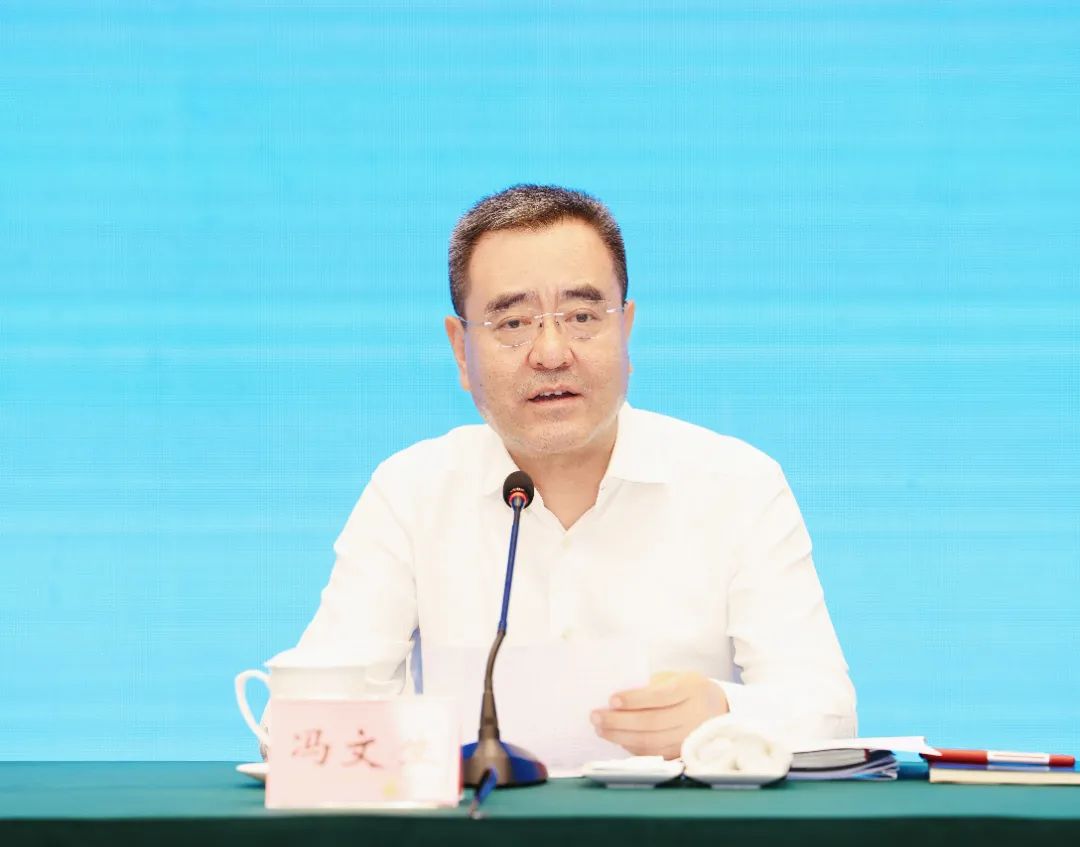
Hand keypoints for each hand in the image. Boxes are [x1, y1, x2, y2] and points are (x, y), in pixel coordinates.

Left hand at [590, 671, 728, 759]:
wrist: (718, 708)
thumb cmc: (687, 689)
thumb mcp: (675, 678)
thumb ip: (651, 685)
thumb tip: (615, 697)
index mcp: (690, 689)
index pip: (660, 696)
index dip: (635, 699)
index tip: (611, 699)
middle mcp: (693, 714)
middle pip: (652, 722)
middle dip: (620, 721)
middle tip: (595, 716)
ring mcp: (689, 736)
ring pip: (651, 741)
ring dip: (621, 736)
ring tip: (600, 729)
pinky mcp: (683, 751)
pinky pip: (654, 752)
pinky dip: (632, 747)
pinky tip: (617, 739)